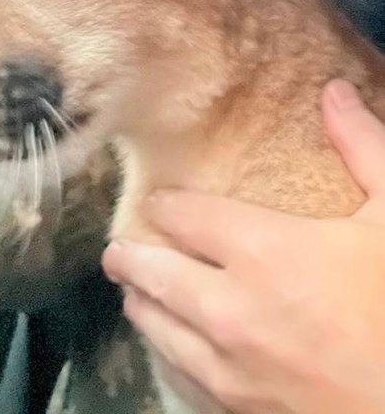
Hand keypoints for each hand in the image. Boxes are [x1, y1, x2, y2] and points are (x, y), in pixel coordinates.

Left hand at [102, 80, 384, 413]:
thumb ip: (363, 148)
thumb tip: (333, 93)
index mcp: (263, 250)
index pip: (184, 216)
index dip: (164, 206)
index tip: (156, 202)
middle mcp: (230, 306)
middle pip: (153, 273)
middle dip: (130, 257)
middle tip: (115, 252)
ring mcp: (230, 365)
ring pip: (157, 327)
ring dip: (141, 304)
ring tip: (131, 292)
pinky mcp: (240, 408)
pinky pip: (181, 376)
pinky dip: (167, 354)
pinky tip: (167, 348)